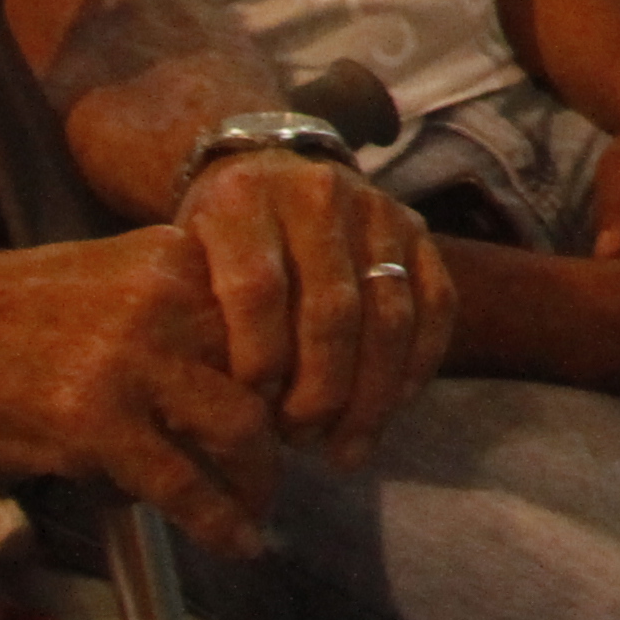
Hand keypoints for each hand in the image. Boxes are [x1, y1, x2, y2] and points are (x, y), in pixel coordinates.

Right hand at [0, 233, 290, 557]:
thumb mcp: (97, 281)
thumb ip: (170, 313)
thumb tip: (233, 378)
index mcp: (169, 253)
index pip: (274, 311)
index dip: (299, 367)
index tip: (306, 404)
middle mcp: (163, 296)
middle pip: (273, 370)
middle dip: (293, 427)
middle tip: (296, 462)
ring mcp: (130, 358)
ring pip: (243, 429)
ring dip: (262, 480)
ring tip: (261, 509)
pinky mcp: (93, 421)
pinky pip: (184, 482)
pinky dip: (221, 520)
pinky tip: (236, 541)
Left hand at [169, 147, 450, 468]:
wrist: (267, 171)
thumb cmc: (211, 241)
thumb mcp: (182, 264)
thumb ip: (199, 322)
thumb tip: (229, 416)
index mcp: (245, 199)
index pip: (258, 287)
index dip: (259, 358)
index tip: (250, 411)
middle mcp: (317, 194)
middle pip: (332, 308)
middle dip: (320, 390)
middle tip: (299, 438)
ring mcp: (377, 209)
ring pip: (390, 314)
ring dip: (371, 394)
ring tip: (343, 448)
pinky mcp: (418, 229)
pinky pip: (437, 304)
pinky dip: (417, 366)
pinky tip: (391, 410)